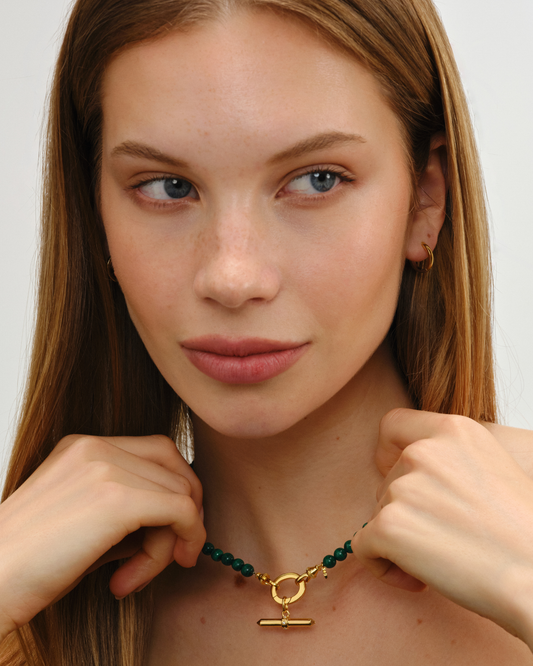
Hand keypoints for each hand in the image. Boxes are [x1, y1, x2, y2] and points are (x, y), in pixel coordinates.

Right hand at [0, 434, 204, 638]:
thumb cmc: (29, 564)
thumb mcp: (82, 520)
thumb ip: (127, 508)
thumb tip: (178, 521)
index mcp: (83, 446)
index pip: (157, 452)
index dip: (175, 490)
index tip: (171, 532)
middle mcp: (95, 447)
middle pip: (174, 467)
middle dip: (184, 512)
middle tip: (174, 554)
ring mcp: (105, 467)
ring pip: (180, 495)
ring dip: (169, 543)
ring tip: (131, 577)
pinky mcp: (115, 499)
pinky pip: (181, 512)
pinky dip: (181, 542)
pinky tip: (135, 578)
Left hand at [351, 408, 532, 642]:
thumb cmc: (523, 532)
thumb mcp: (492, 467)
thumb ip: (448, 457)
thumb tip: (408, 472)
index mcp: (454, 430)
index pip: (392, 425)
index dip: (389, 452)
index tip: (400, 478)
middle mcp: (424, 451)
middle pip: (385, 479)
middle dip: (405, 511)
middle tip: (442, 539)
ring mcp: (404, 487)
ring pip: (377, 515)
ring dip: (399, 541)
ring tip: (441, 560)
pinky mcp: (389, 525)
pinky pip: (363, 548)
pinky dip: (384, 568)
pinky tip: (419, 581)